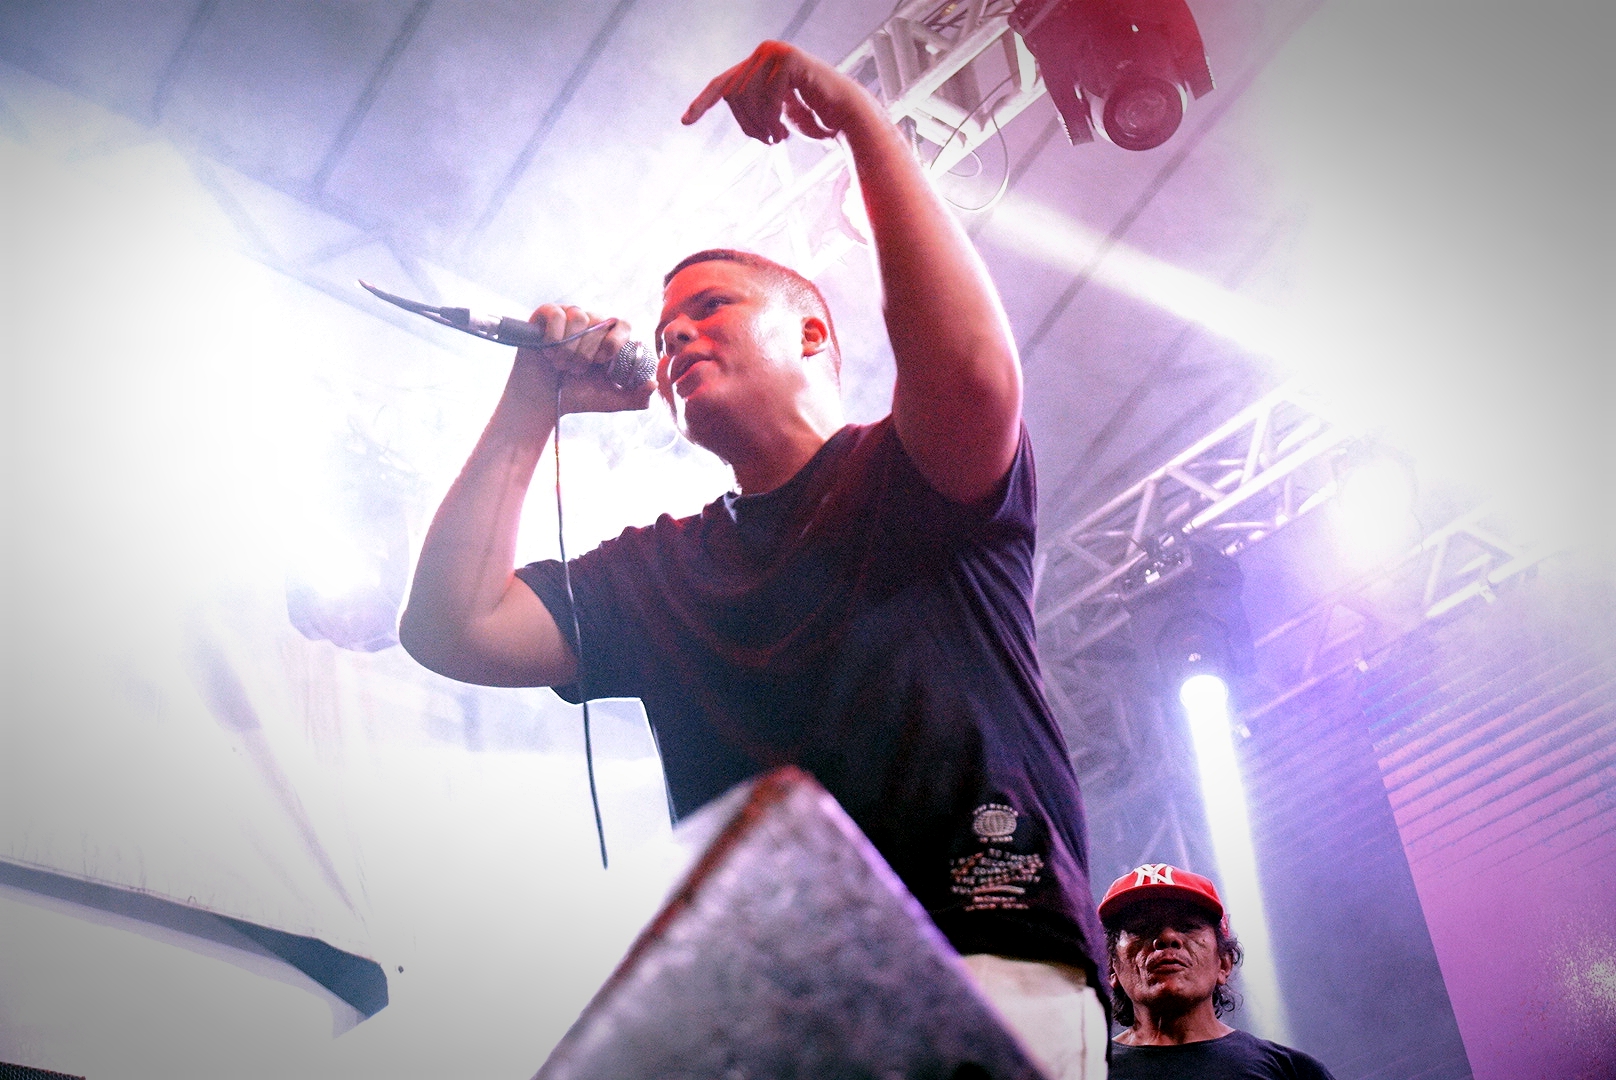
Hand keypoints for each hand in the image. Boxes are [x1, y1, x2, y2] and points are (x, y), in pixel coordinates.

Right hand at [516, 303, 654, 414]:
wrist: (544, 402)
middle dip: (588, 351)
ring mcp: (569, 317)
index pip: (623, 324)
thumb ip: (637, 398)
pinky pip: (556, 313)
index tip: (602, 361)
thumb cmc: (577, 397)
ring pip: (579, 315)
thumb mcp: (612, 400)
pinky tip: (548, 352)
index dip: (615, 341)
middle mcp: (591, 324)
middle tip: (577, 370)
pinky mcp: (546, 315)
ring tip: (561, 364)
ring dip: (569, 347)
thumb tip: (653, 384)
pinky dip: (553, 336)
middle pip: (600, 321)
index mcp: (609, 338)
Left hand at [682, 40, 873, 144]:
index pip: (722, 84)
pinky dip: (772, 120)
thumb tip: (735, 104)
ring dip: (760, 126)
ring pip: (747, 97)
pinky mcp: (790, 59)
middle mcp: (764, 52)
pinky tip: (784, 132)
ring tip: (776, 138)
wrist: (846, 118)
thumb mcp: (775, 115)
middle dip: (748, 125)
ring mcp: (776, 53)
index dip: (703, 103)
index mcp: (758, 66)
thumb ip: (753, 108)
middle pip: (733, 95)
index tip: (685, 121)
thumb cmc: (814, 118)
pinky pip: (767, 97)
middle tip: (767, 142)